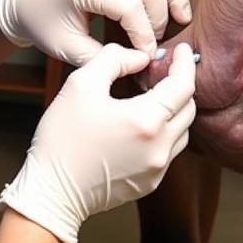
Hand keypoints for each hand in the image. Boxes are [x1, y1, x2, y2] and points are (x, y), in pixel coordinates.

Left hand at [0, 0, 191, 63]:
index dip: (144, 36)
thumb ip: (104, 57)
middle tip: (156, 43)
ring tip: (180, 22)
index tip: (146, 57)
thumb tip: (140, 62)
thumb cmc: (43, 23)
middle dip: (160, 17)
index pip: (130, 8)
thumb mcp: (67, 48)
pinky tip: (170, 9)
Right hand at [0, 42, 197, 242]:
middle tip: (163, 73)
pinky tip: (140, 128)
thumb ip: (114, 60)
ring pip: (182, 131)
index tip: (181, 50)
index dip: (185, 64)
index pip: (184, 86)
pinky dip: (162, 134)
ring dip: (173, 112)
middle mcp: (160, 147)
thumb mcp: (80, 85)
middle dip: (180, 86)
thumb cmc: (62, 139)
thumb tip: (139, 57)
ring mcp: (157, 168)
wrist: (53, 192)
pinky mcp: (149, 183)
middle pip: (188, 108)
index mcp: (146, 121)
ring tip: (152, 100)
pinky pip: (168, 152)